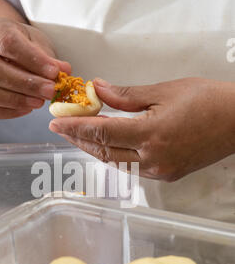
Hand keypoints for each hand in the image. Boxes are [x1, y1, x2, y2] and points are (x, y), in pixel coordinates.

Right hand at [0, 18, 70, 119]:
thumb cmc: (21, 48)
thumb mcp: (36, 44)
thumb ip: (48, 58)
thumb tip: (65, 71)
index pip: (7, 43)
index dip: (32, 59)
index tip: (54, 72)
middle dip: (26, 84)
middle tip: (50, 91)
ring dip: (15, 100)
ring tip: (38, 102)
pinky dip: (7, 112)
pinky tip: (26, 109)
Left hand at [49, 77, 234, 180]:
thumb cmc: (207, 101)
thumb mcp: (163, 91)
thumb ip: (125, 95)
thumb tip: (97, 90)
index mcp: (151, 136)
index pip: (102, 134)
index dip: (76, 128)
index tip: (56, 122)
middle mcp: (153, 159)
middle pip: (104, 152)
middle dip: (79, 140)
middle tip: (60, 128)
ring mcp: (160, 170)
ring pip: (116, 162)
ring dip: (95, 149)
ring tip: (77, 136)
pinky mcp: (167, 174)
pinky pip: (132, 166)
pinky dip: (115, 155)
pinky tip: (106, 146)